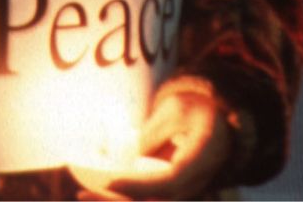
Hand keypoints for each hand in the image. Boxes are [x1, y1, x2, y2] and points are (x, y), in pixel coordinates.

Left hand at [75, 78, 235, 200]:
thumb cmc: (198, 113)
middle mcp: (193, 183)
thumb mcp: (178, 109)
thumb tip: (133, 154)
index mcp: (201, 160)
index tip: (111, 182)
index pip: (169, 181)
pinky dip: (121, 199)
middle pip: (154, 201)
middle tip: (82, 195)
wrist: (220, 130)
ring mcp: (182, 192)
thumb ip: (155, 131)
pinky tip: (96, 194)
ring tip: (83, 196)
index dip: (140, 186)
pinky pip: (145, 200)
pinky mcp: (169, 194)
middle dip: (116, 201)